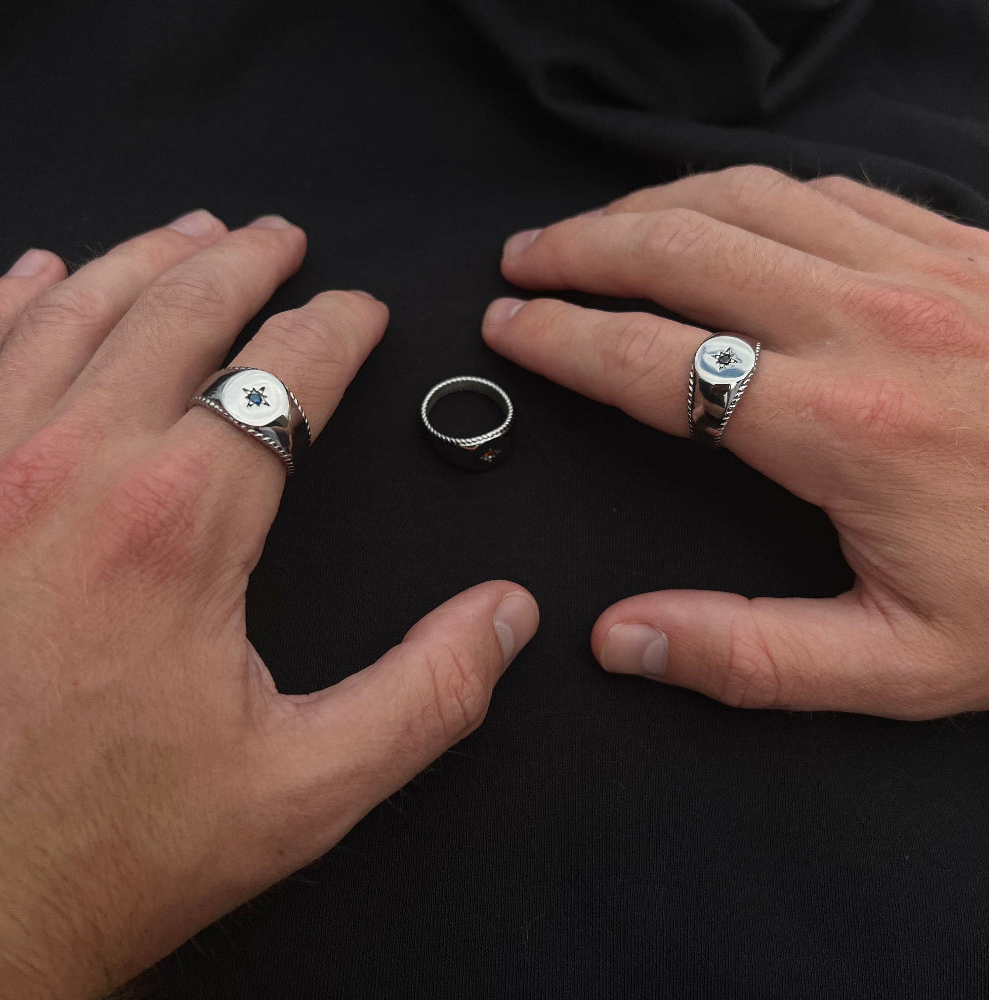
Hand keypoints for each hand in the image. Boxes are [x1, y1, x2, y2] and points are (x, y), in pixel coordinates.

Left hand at [0, 211, 538, 999]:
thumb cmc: (112, 847)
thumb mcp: (305, 786)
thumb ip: (427, 694)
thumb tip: (506, 617)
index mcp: (180, 526)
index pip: (284, 376)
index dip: (336, 329)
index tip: (360, 312)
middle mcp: (73, 472)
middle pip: (178, 312)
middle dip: (245, 263)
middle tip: (280, 237)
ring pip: (72, 310)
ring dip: (142, 260)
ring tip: (191, 234)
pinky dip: (12, 298)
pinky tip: (38, 275)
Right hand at [483, 165, 988, 719]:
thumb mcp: (904, 664)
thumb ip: (750, 656)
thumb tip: (621, 640)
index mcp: (840, 427)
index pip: (652, 361)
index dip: (561, 340)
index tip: (508, 327)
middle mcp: (868, 323)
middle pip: (679, 253)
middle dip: (580, 252)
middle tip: (522, 261)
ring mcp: (919, 267)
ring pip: (743, 200)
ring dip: (646, 208)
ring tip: (586, 230)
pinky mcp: (957, 245)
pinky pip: (821, 191)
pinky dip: (740, 192)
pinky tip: (709, 212)